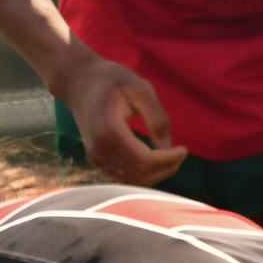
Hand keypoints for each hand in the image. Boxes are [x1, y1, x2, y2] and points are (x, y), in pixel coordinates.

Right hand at [53, 45, 187, 185]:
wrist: (79, 83)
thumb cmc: (112, 80)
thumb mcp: (140, 89)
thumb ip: (156, 118)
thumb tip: (168, 148)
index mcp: (109, 131)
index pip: (145, 161)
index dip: (169, 160)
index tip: (183, 148)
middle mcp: (99, 149)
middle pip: (140, 176)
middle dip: (166, 169)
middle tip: (179, 154)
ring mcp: (95, 157)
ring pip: (132, 182)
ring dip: (155, 175)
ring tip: (168, 157)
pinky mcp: (95, 161)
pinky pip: (123, 178)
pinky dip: (142, 174)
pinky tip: (151, 160)